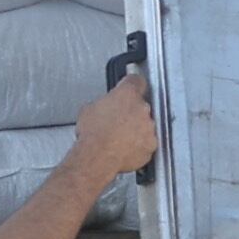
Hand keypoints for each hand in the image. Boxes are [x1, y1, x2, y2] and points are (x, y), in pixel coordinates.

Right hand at [73, 68, 158, 196]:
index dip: (132, 84)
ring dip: (136, 129)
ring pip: (146, 125)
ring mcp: (149, 128)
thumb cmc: (93, 134)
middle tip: (117, 120)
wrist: (97, 157)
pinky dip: (139, 145)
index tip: (131, 86)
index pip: (136, 81)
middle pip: (141, 105)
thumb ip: (103, 102)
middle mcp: (142, 108)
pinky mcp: (151, 145)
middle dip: (132, 111)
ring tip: (119, 137)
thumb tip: (102, 106)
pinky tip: (124, 148)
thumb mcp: (88, 109)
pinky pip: (147, 143)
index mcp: (127, 94)